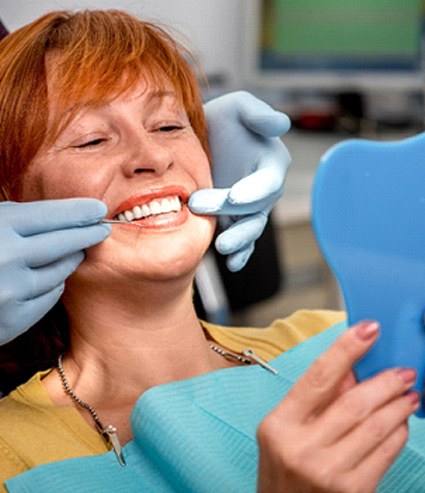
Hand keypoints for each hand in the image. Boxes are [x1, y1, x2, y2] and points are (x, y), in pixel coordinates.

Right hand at [0, 199, 109, 344]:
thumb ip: (14, 218)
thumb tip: (65, 215)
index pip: (53, 216)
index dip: (80, 211)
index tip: (98, 209)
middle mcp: (6, 260)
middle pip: (65, 243)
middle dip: (88, 234)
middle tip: (102, 228)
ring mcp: (11, 293)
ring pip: (60, 272)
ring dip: (71, 259)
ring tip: (77, 250)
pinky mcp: (12, 321)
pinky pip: (49, 297)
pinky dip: (54, 284)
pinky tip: (55, 277)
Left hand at [189, 91, 290, 270]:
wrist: (201, 139)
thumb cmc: (223, 120)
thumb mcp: (238, 107)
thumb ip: (258, 114)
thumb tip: (281, 124)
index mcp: (271, 163)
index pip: (268, 181)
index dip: (254, 190)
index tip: (235, 197)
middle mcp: (264, 189)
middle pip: (255, 208)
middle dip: (233, 213)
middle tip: (200, 206)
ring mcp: (250, 208)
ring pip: (251, 228)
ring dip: (239, 240)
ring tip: (222, 247)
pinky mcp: (235, 220)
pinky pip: (242, 240)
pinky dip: (240, 253)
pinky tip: (232, 263)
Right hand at [257, 321, 417, 492]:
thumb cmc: (283, 470)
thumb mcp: (284, 430)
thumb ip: (315, 398)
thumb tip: (352, 368)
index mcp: (279, 425)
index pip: (318, 377)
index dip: (345, 349)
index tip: (368, 329)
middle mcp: (302, 448)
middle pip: (354, 402)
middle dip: (385, 381)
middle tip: (403, 371)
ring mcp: (328, 472)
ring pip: (375, 427)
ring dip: (398, 406)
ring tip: (408, 393)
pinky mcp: (352, 491)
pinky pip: (385, 453)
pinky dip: (398, 433)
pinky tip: (401, 422)